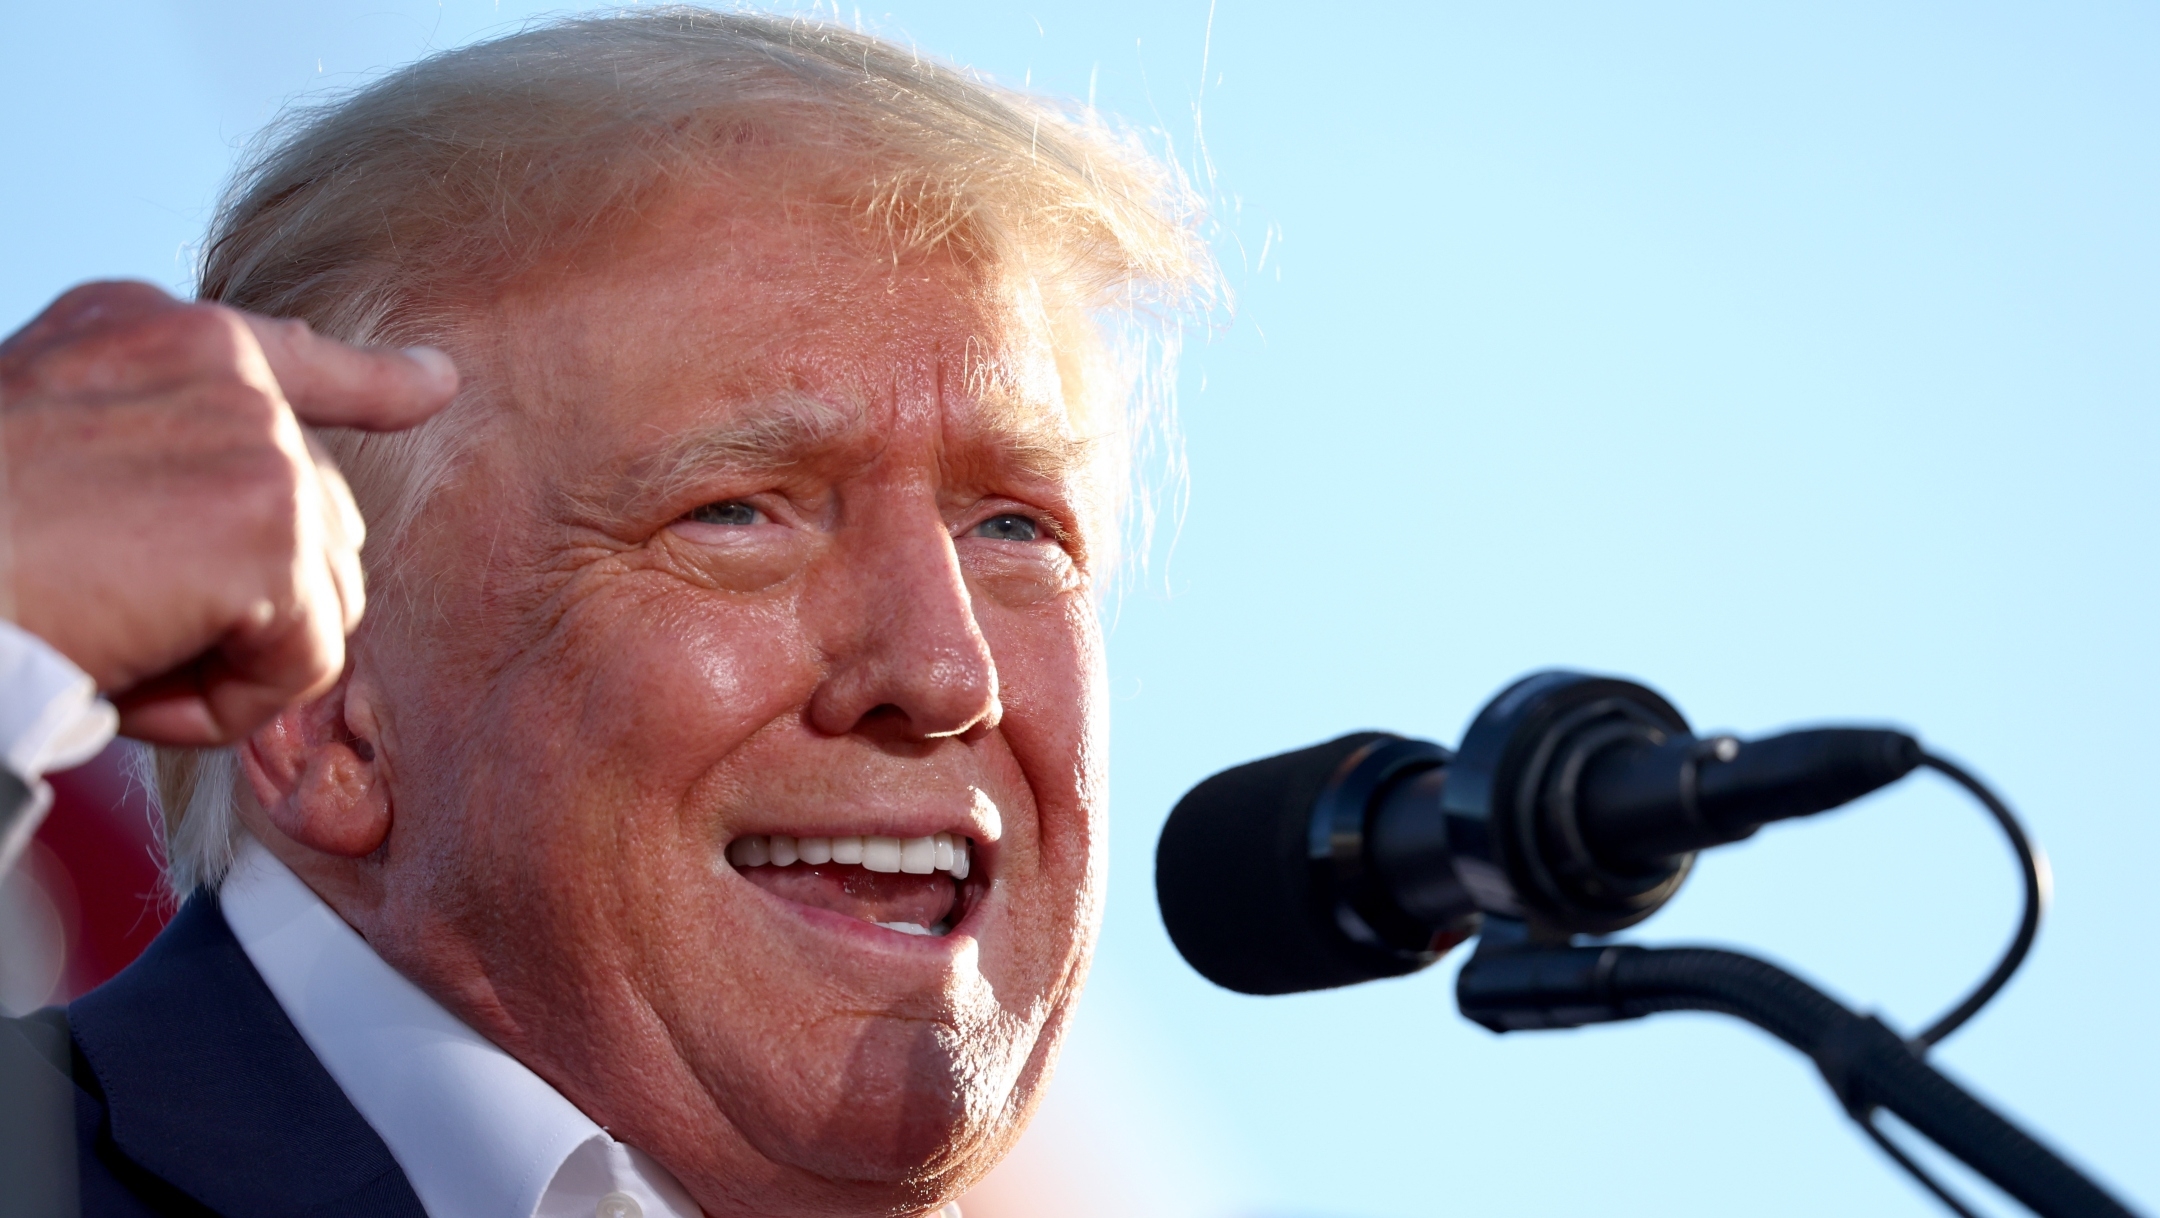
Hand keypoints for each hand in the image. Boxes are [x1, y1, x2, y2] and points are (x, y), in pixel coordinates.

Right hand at [0, 281, 456, 745]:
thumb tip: (275, 507)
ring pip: (317, 595)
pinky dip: (229, 708)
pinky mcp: (274, 527)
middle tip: (108, 622)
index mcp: (148, 332)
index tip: (436, 384)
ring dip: (227, 658)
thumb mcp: (44, 448)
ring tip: (110, 649)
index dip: (372, 380)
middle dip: (237, 604)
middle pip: (310, 518)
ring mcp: (256, 439)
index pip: (288, 355)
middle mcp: (218, 362)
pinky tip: (139, 686)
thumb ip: (152, 450)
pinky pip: (308, 662)